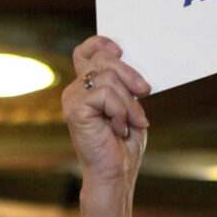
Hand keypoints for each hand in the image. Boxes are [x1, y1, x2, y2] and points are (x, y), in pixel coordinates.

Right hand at [62, 36, 150, 190]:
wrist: (116, 173)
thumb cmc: (123, 144)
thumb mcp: (129, 105)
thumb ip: (123, 83)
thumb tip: (128, 61)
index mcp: (87, 87)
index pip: (85, 52)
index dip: (100, 43)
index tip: (120, 50)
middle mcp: (75, 90)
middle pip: (103, 59)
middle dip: (130, 74)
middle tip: (145, 92)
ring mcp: (72, 99)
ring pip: (107, 77)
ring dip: (128, 102)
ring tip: (130, 122)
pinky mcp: (74, 109)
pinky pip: (104, 93)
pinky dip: (119, 110)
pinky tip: (118, 128)